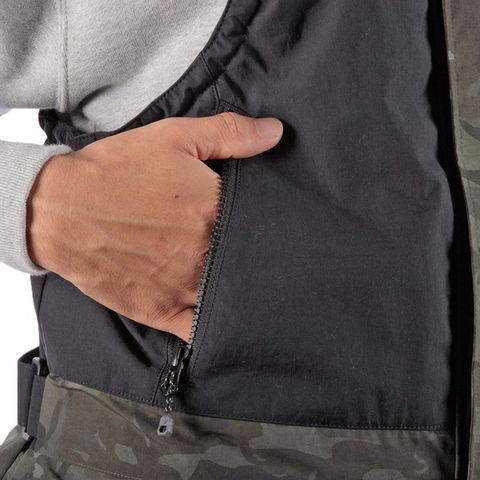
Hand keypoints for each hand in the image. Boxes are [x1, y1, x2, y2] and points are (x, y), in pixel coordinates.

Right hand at [26, 112, 282, 340]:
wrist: (59, 209)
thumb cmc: (116, 171)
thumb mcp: (174, 137)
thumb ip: (230, 134)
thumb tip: (275, 132)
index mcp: (213, 212)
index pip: (261, 223)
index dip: (265, 222)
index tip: (265, 222)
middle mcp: (203, 255)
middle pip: (246, 261)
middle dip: (251, 254)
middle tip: (252, 249)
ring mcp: (183, 287)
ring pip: (229, 296)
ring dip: (237, 288)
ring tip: (242, 279)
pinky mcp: (160, 311)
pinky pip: (199, 329)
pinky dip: (213, 324)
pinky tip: (221, 314)